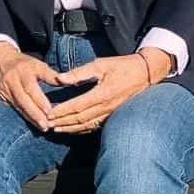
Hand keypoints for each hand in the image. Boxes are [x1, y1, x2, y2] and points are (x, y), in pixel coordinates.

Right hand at [0, 41, 60, 132]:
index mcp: (29, 66)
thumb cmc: (25, 65)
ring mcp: (7, 86)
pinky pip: (15, 107)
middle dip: (37, 111)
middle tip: (47, 123)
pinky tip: (35, 124)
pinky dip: (26, 116)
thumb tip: (72, 83)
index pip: (40, 77)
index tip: (50, 109)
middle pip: (26, 96)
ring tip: (43, 127)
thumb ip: (52, 75)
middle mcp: (16, 76)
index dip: (45, 93)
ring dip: (32, 117)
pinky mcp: (2, 94)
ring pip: (20, 104)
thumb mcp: (38, 64)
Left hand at [48, 48, 171, 133]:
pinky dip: (82, 129)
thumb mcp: (100, 64)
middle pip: (80, 119)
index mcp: (102, 93)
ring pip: (87, 125)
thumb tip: (59, 78)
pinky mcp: (114, 115)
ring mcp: (111, 113)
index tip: (48, 113)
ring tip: (56, 129)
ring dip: (70, 128)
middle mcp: (106, 107)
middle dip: (62, 122)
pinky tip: (73, 129)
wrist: (146, 73)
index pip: (76, 106)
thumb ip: (78, 73)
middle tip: (47, 124)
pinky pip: (95, 125)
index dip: (61, 111)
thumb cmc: (122, 66)